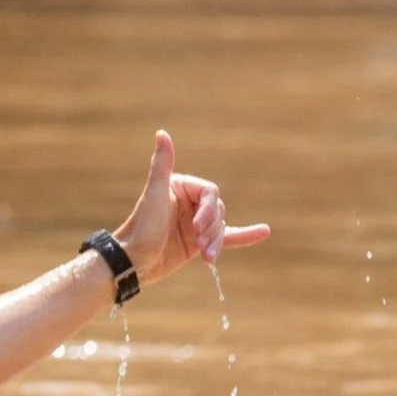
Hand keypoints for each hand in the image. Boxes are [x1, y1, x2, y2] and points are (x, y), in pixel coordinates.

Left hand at [111, 129, 269, 285]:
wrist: (132, 262)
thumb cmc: (141, 228)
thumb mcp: (154, 195)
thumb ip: (162, 165)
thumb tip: (162, 133)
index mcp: (180, 187)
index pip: (210, 193)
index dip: (208, 209)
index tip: (197, 226)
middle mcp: (188, 202)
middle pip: (218, 210)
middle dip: (211, 227)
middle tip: (197, 242)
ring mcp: (194, 223)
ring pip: (221, 226)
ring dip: (216, 242)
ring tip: (207, 256)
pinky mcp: (198, 242)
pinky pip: (226, 237)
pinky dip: (244, 235)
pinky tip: (264, 232)